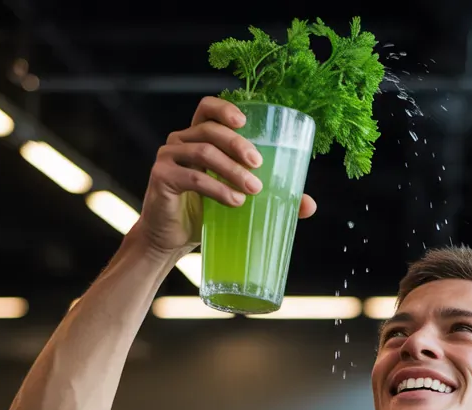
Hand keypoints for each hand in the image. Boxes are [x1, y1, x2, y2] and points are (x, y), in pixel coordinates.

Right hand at [134, 96, 316, 254]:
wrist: (170, 239)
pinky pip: (192, 177)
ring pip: (203, 151)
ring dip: (232, 170)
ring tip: (253, 189)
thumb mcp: (236, 199)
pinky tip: (234, 202)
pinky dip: (216, 189)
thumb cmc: (204, 215)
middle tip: (259, 164)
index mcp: (197, 138)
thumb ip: (269, 196)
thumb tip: (309, 205)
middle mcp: (180, 141)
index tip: (245, 122)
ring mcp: (168, 157)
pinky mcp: (162, 177)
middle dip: (237, 144)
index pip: (207, 109)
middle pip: (209, 129)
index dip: (225, 108)